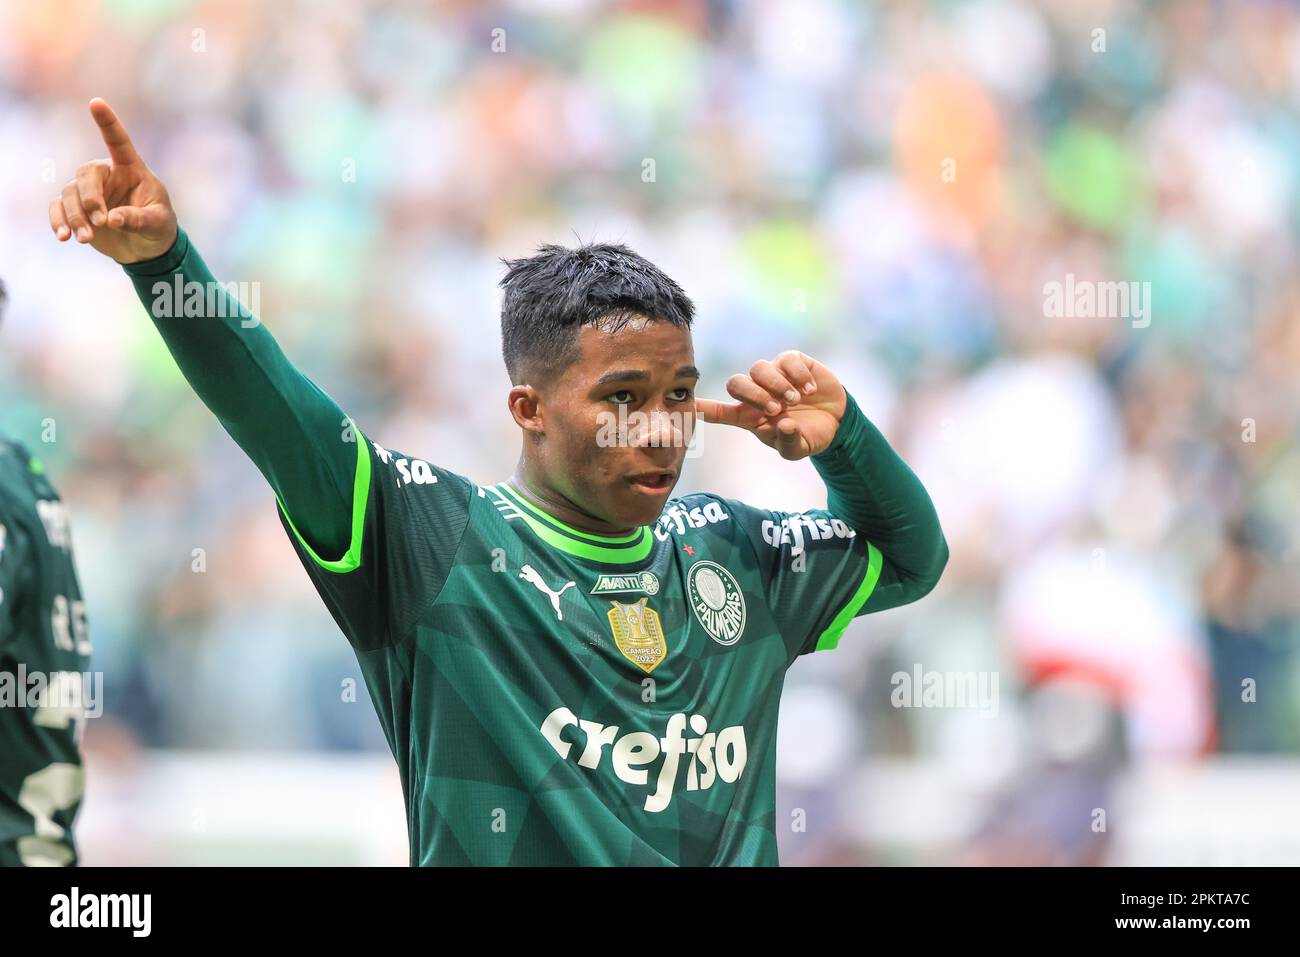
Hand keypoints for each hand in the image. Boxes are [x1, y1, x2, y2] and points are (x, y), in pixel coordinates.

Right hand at [48, 98, 176, 263]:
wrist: (146, 248)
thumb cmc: (158, 227)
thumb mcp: (158, 223)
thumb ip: (138, 219)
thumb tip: (111, 219)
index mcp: (131, 169)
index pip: (119, 142)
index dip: (108, 123)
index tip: (96, 102)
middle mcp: (106, 176)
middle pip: (86, 175)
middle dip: (90, 198)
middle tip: (102, 221)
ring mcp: (89, 192)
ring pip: (70, 194)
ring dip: (75, 216)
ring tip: (86, 238)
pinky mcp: (76, 209)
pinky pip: (58, 208)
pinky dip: (58, 221)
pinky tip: (63, 237)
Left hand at [696, 351, 846, 459]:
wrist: (837, 421)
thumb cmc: (809, 436)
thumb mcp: (798, 449)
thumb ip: (789, 442)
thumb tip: (784, 424)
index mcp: (750, 417)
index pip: (719, 412)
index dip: (703, 408)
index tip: (685, 406)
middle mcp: (757, 393)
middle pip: (735, 384)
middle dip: (753, 395)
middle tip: (776, 409)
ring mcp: (774, 375)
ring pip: (758, 369)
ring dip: (776, 385)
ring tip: (795, 400)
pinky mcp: (793, 362)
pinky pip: (786, 360)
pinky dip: (797, 375)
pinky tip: (809, 389)